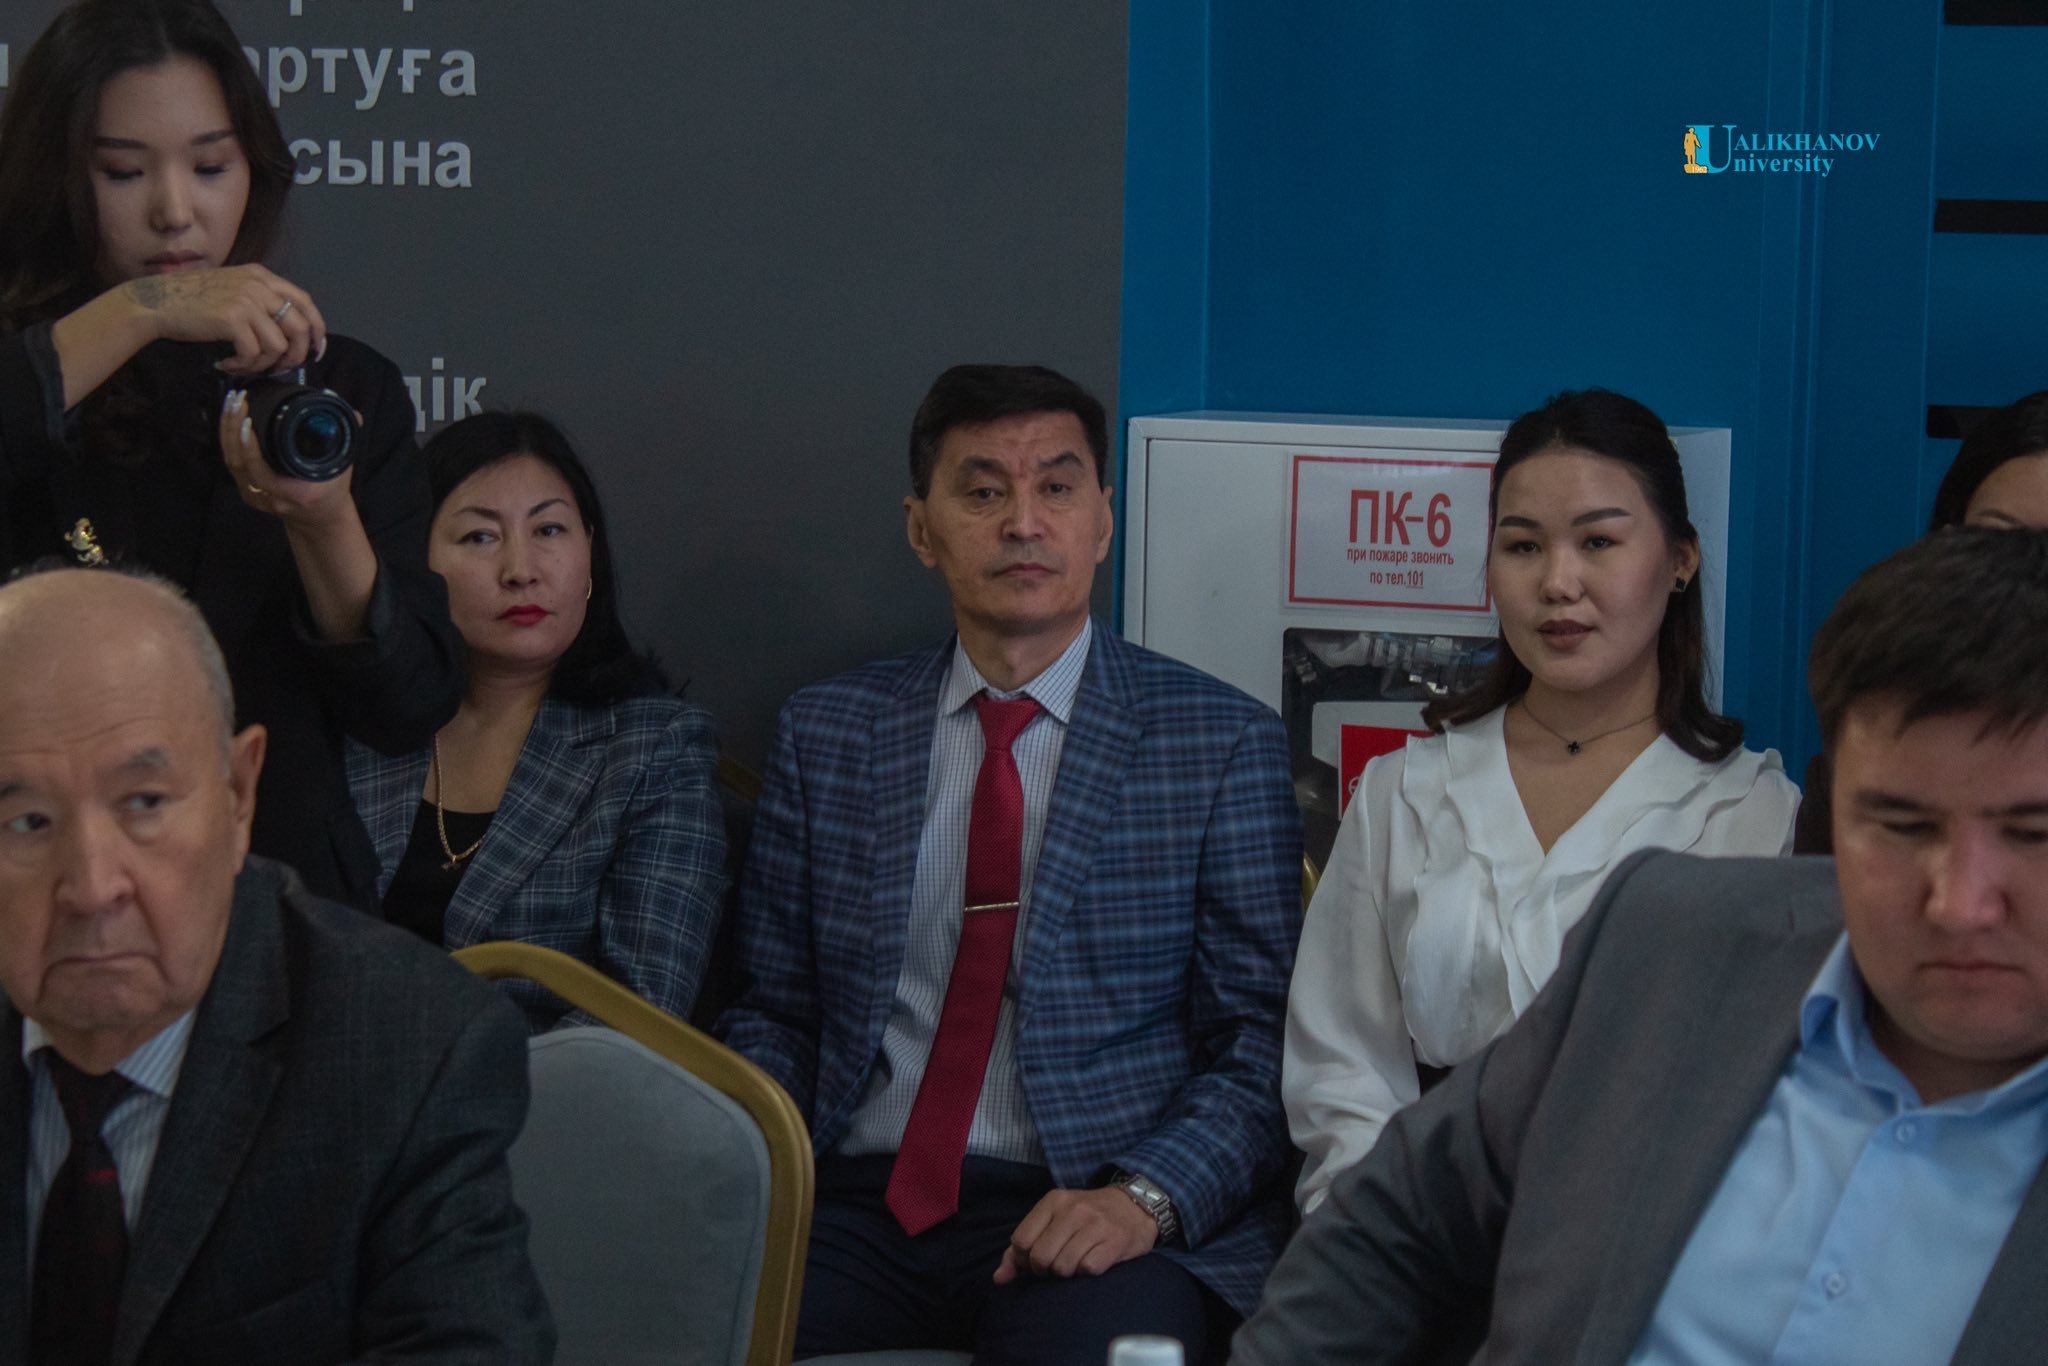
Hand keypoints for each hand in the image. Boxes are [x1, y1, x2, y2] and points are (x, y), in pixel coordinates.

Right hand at [122, 264, 326, 374]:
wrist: (156, 302)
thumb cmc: (193, 301)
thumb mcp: (234, 289)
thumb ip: (261, 302)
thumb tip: (290, 335)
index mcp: (262, 276)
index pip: (305, 302)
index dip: (316, 329)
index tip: (315, 351)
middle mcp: (258, 285)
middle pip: (300, 327)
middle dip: (296, 355)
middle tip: (277, 368)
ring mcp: (246, 301)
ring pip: (278, 346)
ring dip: (263, 364)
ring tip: (243, 364)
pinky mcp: (232, 319)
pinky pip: (254, 354)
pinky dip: (243, 365)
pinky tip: (226, 363)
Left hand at [221, 388, 356, 527]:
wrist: (320, 520)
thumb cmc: (331, 493)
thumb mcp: (342, 467)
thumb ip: (346, 439)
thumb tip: (352, 414)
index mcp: (292, 493)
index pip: (261, 472)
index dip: (250, 448)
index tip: (248, 421)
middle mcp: (268, 497)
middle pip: (237, 462)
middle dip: (232, 428)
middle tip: (238, 400)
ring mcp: (254, 495)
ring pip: (230, 461)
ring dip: (227, 429)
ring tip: (232, 402)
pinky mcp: (247, 490)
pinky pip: (231, 462)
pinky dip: (228, 438)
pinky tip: (230, 418)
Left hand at [992, 1186, 1157, 1284]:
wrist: (1134, 1206)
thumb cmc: (1086, 1217)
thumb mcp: (1053, 1220)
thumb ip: (1021, 1249)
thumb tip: (999, 1278)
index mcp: (1053, 1201)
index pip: (1021, 1241)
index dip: (1024, 1259)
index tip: (1037, 1259)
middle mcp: (1073, 1210)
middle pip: (1040, 1258)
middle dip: (1045, 1270)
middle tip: (1056, 1265)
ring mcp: (1095, 1225)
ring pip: (1063, 1268)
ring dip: (1067, 1273)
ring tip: (1075, 1262)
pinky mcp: (1114, 1243)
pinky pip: (1087, 1270)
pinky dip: (1087, 1273)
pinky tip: (1092, 1262)